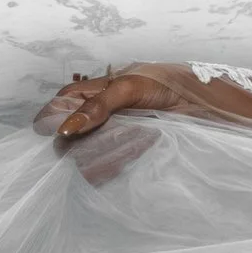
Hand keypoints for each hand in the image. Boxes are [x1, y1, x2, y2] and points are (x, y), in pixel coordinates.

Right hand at [36, 68, 179, 184]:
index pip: (59, 107)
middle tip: (92, 145)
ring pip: (87, 153)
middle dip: (76, 144)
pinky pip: (108, 165)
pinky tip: (124, 162)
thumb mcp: (127, 88)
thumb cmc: (162, 85)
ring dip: (96, 157)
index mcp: (91, 93)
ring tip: (119, 151)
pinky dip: (111, 167)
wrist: (198, 101)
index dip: (52, 120)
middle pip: (70, 136)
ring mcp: (111, 134)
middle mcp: (97, 115)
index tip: (57, 134)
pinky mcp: (126, 151)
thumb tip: (66, 129)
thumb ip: (97, 106)